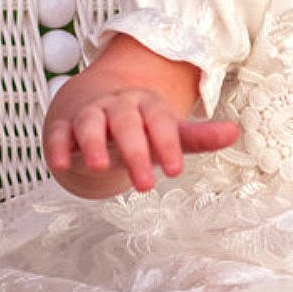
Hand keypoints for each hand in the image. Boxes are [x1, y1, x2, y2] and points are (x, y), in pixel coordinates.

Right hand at [44, 86, 238, 192]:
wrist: (96, 107)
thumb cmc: (140, 127)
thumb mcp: (169, 132)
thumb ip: (198, 137)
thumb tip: (234, 132)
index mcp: (146, 105)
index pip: (159, 119)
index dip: (167, 143)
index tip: (175, 171)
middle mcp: (117, 106)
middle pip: (125, 122)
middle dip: (135, 150)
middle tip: (145, 186)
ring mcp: (89, 115)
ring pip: (90, 122)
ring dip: (93, 141)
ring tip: (99, 165)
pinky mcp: (64, 128)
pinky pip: (58, 133)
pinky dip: (58, 146)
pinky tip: (60, 165)